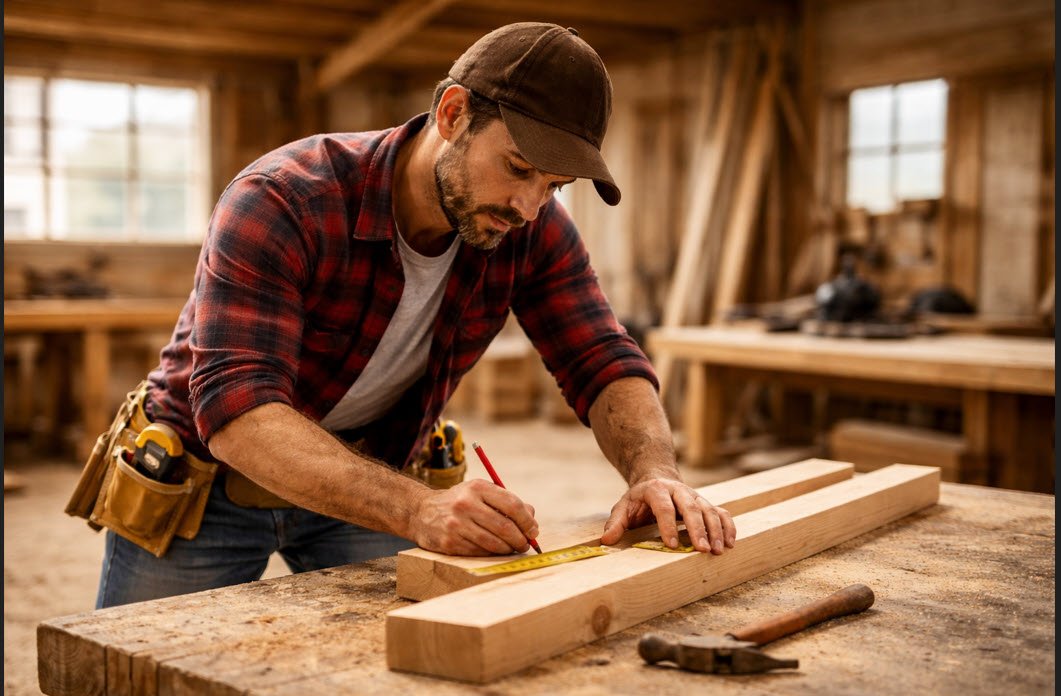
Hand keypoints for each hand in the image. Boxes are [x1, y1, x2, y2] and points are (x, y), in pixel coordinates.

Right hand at [408, 478, 538, 555]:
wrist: (421, 511)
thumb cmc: (459, 501)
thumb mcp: (480, 492)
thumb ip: (506, 501)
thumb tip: (531, 517)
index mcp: (477, 488)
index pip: (512, 505)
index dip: (527, 521)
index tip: (533, 530)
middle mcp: (466, 504)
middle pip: (505, 527)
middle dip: (521, 539)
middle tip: (526, 544)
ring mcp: (456, 525)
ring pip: (494, 543)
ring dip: (508, 549)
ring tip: (513, 548)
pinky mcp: (449, 543)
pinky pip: (479, 552)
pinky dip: (492, 554)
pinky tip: (494, 551)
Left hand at [600, 477, 735, 553]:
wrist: (656, 478)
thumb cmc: (639, 499)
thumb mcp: (623, 507)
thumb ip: (616, 523)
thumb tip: (607, 540)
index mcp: (656, 489)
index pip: (664, 507)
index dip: (668, 526)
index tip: (672, 545)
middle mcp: (679, 490)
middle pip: (691, 507)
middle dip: (698, 529)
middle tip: (702, 550)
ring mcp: (695, 496)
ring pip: (709, 510)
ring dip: (716, 530)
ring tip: (718, 551)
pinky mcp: (705, 503)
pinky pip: (721, 512)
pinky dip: (728, 526)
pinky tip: (731, 543)